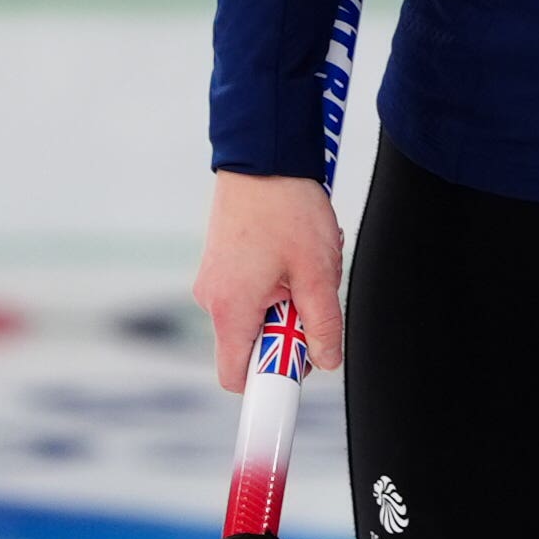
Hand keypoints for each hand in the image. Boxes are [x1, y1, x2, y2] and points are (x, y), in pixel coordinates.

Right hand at [191, 170, 345, 392]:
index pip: (237, 377)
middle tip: (313, 298)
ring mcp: (213, 280)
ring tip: (305, 265)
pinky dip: (275, 283)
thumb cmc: (288, 209)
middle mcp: (211, 299)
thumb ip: (322, 323)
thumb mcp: (318, 271)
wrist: (264, 155)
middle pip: (250, 346)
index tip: (298, 369)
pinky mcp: (220, 263)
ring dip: (285, 302)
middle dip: (287, 332)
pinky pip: (249, 292)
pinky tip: (294, 253)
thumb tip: (327, 360)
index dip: (268, 382)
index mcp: (230, 308)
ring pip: (254, 316)